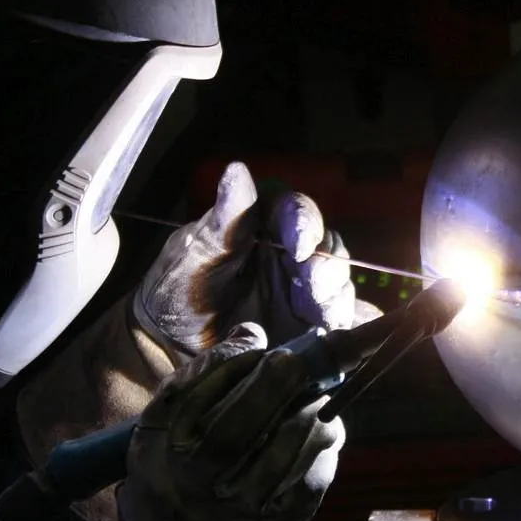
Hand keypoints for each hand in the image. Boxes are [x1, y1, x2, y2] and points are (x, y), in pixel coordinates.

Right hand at [115, 322, 343, 520]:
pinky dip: (322, 444)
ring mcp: (243, 511)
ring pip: (285, 446)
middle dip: (273, 383)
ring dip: (307, 409)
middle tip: (293, 360)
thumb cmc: (169, 482)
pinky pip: (313, 472)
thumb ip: (198, 380)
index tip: (258, 347)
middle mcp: (199, 487)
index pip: (198, 399)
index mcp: (166, 456)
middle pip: (238, 425)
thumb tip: (251, 335)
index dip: (232, 367)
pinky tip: (320, 429)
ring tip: (312, 393)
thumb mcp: (159, 432)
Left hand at [133, 161, 379, 358]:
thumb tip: (238, 170)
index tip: (299, 245)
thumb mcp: (192, 256)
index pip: (295, 210)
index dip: (304, 222)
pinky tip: (338, 330)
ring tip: (322, 316)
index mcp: (261, 226)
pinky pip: (341, 318)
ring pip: (338, 282)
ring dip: (337, 295)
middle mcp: (288, 253)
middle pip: (326, 246)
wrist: (170, 349)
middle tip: (313, 286)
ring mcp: (303, 290)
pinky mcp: (311, 325)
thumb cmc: (174, 294)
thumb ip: (223, 220)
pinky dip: (350, 322)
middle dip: (326, 265)